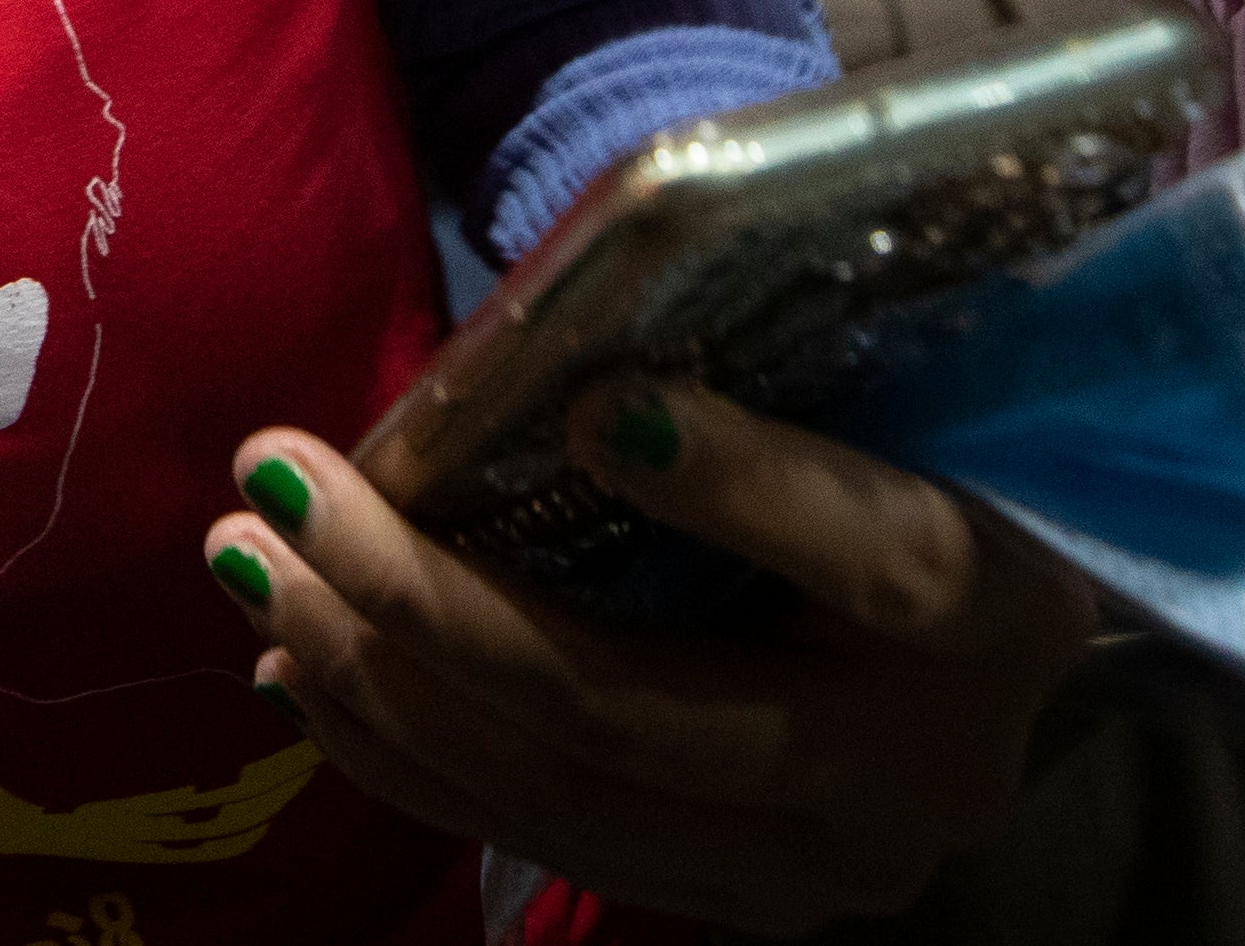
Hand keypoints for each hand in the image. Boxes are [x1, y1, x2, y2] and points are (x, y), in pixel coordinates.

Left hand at [208, 381, 1096, 930]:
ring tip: (251, 562)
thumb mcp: (881, 411)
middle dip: (424, 602)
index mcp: (993, 610)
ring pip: (561, 791)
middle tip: (278, 481)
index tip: (591, 405)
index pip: (881, 558)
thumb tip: (551, 354)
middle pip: (639, 710)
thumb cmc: (906, 476)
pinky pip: (535, 836)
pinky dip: (400, 747)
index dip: (739, 487)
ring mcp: (816, 864)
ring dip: (374, 676)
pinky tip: (295, 661)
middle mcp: (918, 771)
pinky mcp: (732, 903)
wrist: (981, 666)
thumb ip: (757, 383)